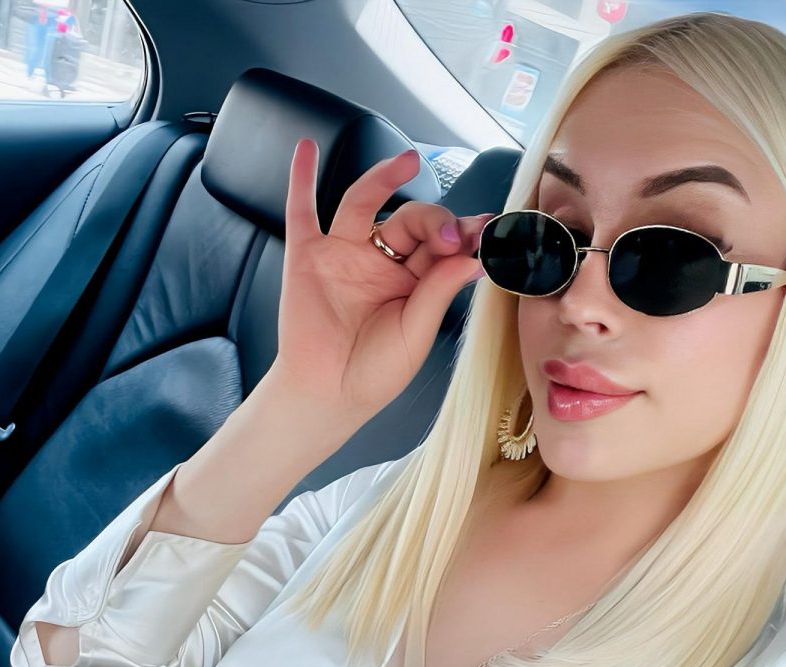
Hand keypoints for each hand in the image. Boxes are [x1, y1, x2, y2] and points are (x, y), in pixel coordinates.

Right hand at [273, 137, 491, 434]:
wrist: (328, 396)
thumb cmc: (374, 374)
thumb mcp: (417, 334)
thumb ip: (439, 291)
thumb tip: (473, 256)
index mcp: (413, 281)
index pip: (440, 243)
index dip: (462, 233)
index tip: (484, 232)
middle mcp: (380, 262)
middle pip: (410, 220)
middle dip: (435, 220)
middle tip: (452, 234)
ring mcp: (343, 255)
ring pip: (365, 204)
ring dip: (385, 178)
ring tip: (408, 161)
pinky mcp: (308, 257)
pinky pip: (303, 211)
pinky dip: (301, 180)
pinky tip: (306, 151)